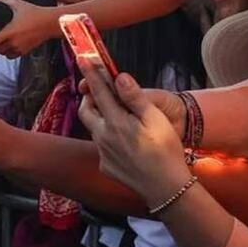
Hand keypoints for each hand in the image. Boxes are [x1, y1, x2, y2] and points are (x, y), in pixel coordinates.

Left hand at [0, 0, 57, 57]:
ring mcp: (19, 48)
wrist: (50, 22)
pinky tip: (8, 45)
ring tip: (0, 41)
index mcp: (9, 32)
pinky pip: (11, 56)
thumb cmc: (34, 12)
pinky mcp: (24, 51)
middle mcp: (13, 42)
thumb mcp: (18, 4)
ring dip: (0, 49)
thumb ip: (4, 1)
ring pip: (3, 54)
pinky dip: (8, 53)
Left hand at [77, 60, 190, 204]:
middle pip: (86, 110)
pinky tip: (125, 143)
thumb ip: (135, 97)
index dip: (91, 73)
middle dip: (89, 97)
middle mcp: (103, 136)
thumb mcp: (155, 119)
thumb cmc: (165, 150)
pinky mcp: (106, 166)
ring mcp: (102, 152)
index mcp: (115, 121)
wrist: (165, 188)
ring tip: (115, 115)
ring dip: (100, 118)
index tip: (83, 58)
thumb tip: (119, 76)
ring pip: (94, 129)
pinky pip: (102, 147)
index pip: (99, 91)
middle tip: (98, 90)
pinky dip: (108, 139)